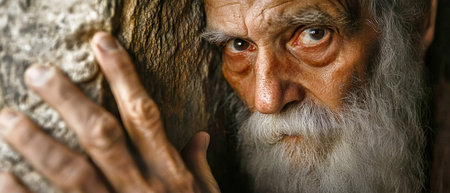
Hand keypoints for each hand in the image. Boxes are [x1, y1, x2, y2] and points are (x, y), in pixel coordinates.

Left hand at [0, 32, 219, 192]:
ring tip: (8, 116)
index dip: (123, 76)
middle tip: (38, 73)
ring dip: (37, 142)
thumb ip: (198, 168)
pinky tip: (0, 174)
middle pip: (101, 136)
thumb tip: (199, 136)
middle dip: (69, 101)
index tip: (102, 44)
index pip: (143, 115)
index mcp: (169, 174)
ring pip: (72, 172)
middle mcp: (140, 189)